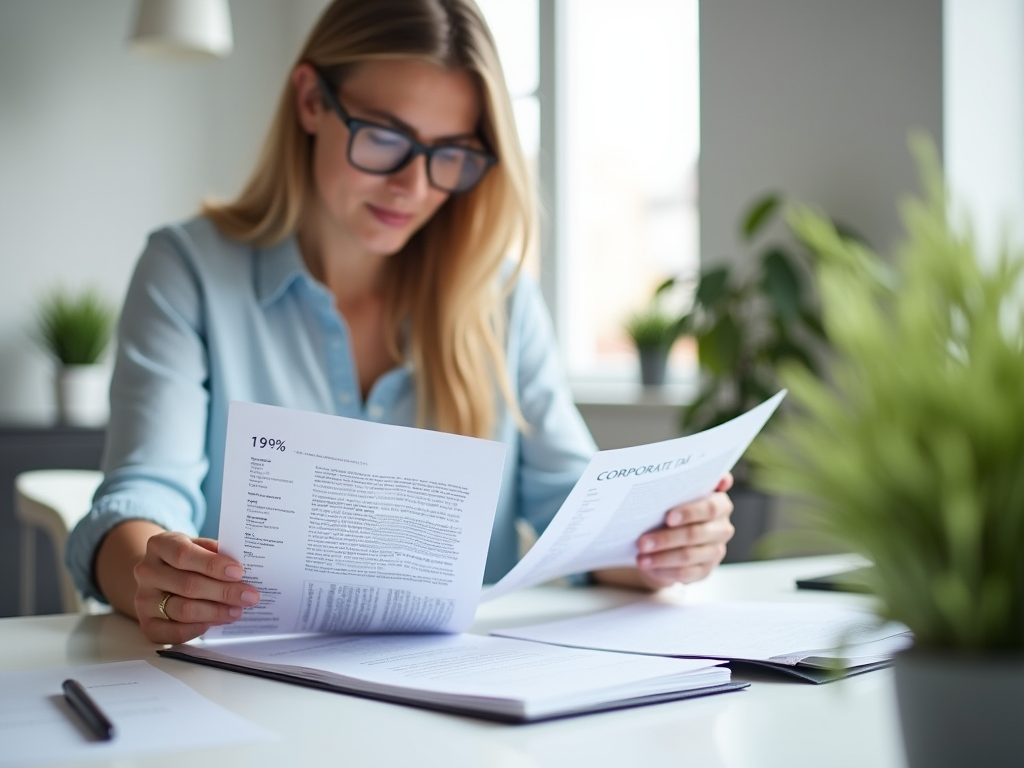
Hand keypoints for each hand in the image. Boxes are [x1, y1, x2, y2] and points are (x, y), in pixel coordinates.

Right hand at [132, 532, 259, 643]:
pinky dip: (198, 629)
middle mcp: (146, 571)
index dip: (213, 564)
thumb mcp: (199, 546)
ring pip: (183, 610)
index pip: (184, 554)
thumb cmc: (188, 559)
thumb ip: (217, 554)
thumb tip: (247, 569)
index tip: (239, 572)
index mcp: (159, 545)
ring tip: (237, 610)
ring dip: (216, 612)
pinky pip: (174, 632)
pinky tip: (215, 622)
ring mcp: (143, 599)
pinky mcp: (146, 624)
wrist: (159, 575)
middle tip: (250, 596)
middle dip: (224, 592)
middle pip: (187, 585)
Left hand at [631, 473, 735, 588]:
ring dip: (662, 558)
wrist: (672, 536)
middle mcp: (722, 528)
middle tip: (642, 542)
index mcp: (720, 505)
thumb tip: (694, 476)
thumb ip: (683, 486)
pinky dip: (665, 571)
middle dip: (666, 538)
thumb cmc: (674, 510)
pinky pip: (686, 574)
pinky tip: (650, 567)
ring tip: (641, 558)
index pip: (710, 508)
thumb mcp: (678, 496)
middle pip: (695, 534)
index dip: (689, 512)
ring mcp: (716, 551)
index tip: (668, 517)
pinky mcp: (706, 570)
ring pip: (688, 556)